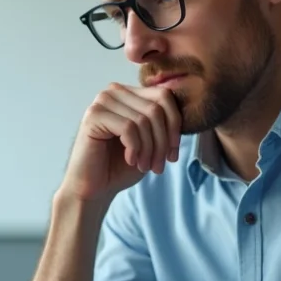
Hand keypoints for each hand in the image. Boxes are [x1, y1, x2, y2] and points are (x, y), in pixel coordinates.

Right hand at [62, 83, 181, 202]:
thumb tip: (186, 116)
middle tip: (158, 165)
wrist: (94, 188)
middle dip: (163, 141)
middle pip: (156, 108)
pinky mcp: (93, 116)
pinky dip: (135, 148)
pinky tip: (130, 160)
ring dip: (150, 149)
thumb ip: (164, 124)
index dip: (175, 126)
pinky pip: (129, 128)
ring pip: (144, 120)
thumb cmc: (120, 166)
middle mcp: (115, 92)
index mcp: (129, 94)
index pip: (164, 96)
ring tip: (145, 166)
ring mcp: (102, 101)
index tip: (173, 154)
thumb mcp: (150, 143)